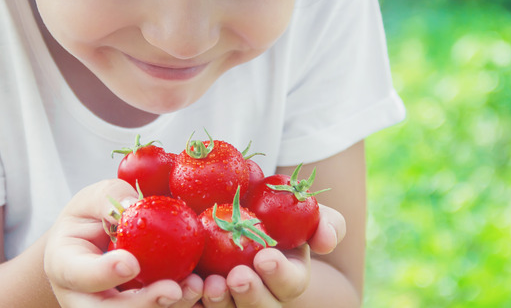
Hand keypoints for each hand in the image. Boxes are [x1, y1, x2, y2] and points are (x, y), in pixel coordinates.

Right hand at [43, 179, 202, 306]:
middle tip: (172, 291)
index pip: (80, 274)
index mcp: (64, 266)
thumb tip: (135, 205)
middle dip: (141, 304)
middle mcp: (82, 298)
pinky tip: (198, 290)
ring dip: (165, 307)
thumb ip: (108, 201)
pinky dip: (178, 304)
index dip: (104, 273)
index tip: (130, 263)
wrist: (88, 245)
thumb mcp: (91, 199)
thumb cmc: (88, 218)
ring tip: (194, 288)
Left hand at [199, 204, 345, 306]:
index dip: (279, 274)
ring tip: (207, 283)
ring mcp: (232, 302)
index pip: (290, 284)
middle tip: (237, 277)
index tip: (265, 257)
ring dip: (218, 302)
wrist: (234, 219)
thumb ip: (326, 222)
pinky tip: (184, 285)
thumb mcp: (303, 213)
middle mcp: (262, 298)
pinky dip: (190, 300)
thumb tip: (326, 240)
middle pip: (259, 307)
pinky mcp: (203, 301)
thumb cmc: (274, 214)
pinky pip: (196, 307)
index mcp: (288, 277)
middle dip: (250, 295)